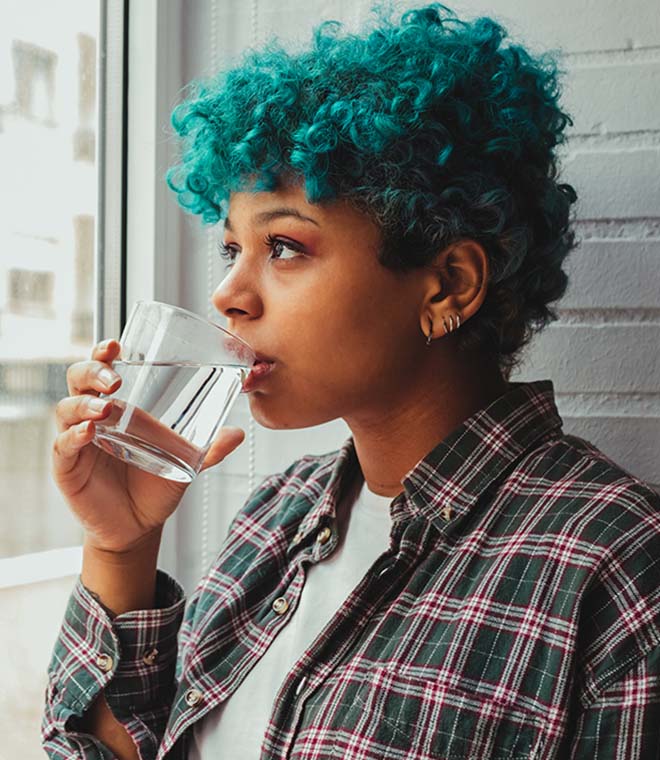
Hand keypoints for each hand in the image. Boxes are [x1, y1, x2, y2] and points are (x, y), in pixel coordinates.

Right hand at [52, 339, 244, 552]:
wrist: (139, 526)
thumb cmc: (154, 486)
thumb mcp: (185, 463)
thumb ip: (209, 449)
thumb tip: (238, 434)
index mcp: (119, 407)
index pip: (103, 370)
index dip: (104, 353)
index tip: (116, 344)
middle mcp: (93, 418)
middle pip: (78, 380)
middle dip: (92, 372)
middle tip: (115, 381)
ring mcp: (77, 442)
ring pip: (67, 409)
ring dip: (84, 404)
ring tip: (105, 408)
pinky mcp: (68, 469)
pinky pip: (63, 446)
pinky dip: (73, 437)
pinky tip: (88, 433)